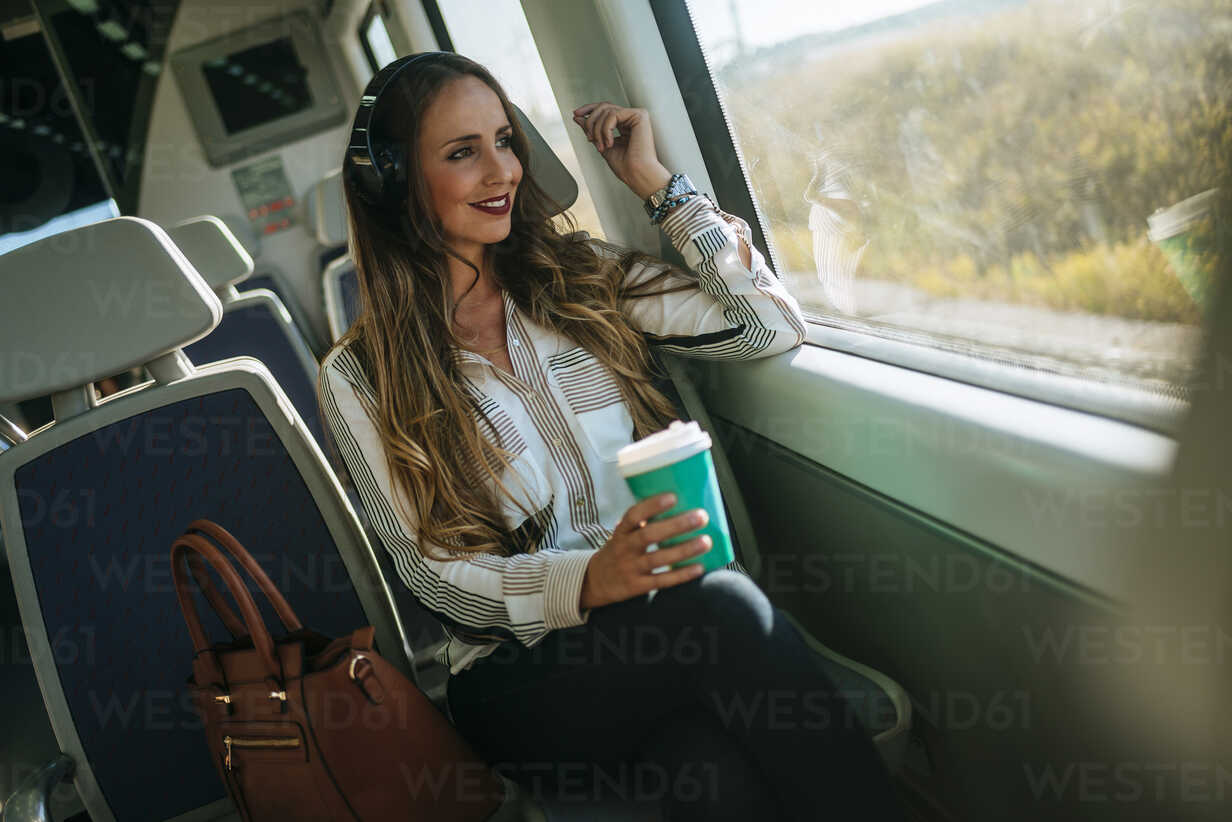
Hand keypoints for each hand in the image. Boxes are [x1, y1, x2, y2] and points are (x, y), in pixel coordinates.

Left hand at [572, 102, 671, 199]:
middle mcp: (631, 118)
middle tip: (589, 138)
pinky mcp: (640, 116)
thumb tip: (578, 117)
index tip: (576, 114)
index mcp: (625, 125)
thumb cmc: (625, 166)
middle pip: (604, 107)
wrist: (636, 175)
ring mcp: (637, 115)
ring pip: (606, 110)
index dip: (589, 110)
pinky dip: (606, 129)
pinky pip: (613, 114)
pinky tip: (610, 143)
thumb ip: (591, 129)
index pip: (605, 109)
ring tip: (602, 146)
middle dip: (591, 120)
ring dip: (598, 130)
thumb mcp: (601, 144)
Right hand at [579, 493, 712, 610]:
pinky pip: (662, 580)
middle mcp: (624, 549)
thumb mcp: (622, 534)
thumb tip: (678, 506)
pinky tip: (699, 567)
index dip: (652, 506)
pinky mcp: (638, 586)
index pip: (633, 515)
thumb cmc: (618, 551)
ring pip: (658, 558)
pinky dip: (681, 574)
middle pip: (649, 536)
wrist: (595, 582)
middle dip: (677, 525)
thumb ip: (642, 524)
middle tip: (701, 516)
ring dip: (684, 550)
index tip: (673, 496)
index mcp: (621, 532)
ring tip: (706, 541)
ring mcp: (630, 568)